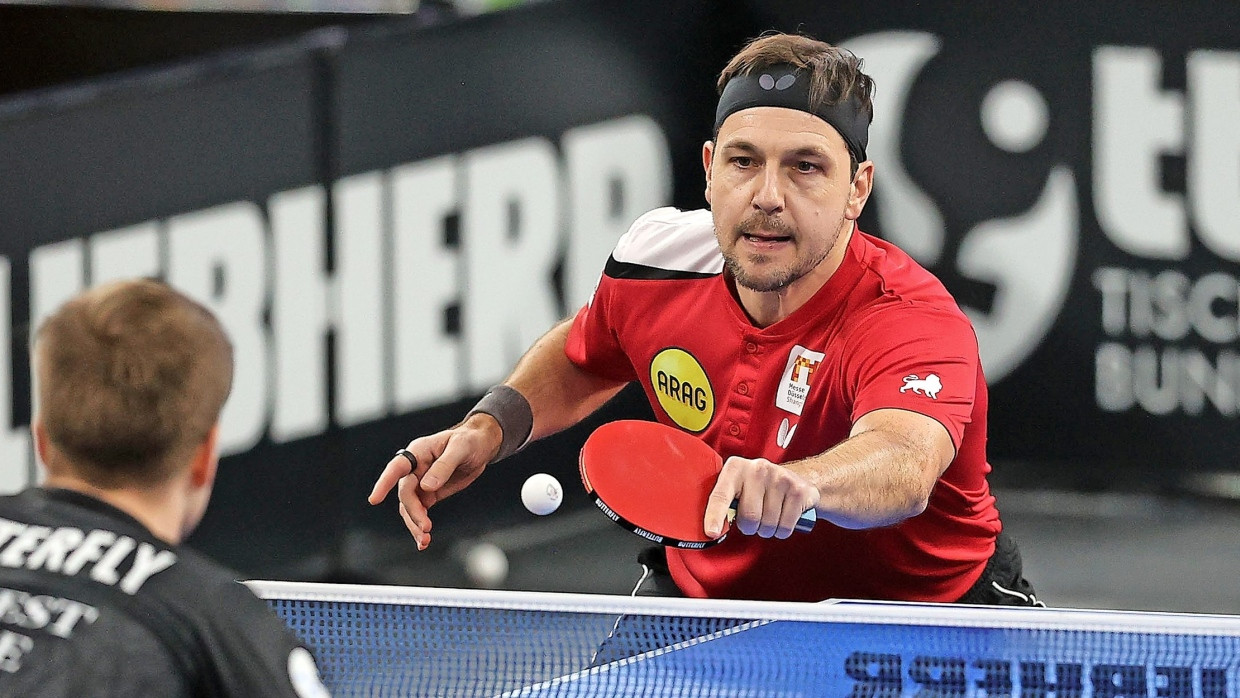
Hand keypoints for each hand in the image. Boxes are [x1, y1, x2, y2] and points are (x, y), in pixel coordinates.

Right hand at [368, 414, 502, 549]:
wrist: (481, 446)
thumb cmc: (469, 441)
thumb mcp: (460, 449)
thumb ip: (444, 466)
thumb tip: (427, 487)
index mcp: (418, 452)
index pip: (397, 468)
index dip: (384, 483)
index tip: (375, 499)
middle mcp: (415, 468)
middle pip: (406, 493)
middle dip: (414, 512)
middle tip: (426, 527)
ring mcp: (421, 482)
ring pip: (409, 507)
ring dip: (414, 524)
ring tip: (424, 540)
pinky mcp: (430, 494)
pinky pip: (420, 512)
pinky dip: (420, 526)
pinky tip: (424, 540)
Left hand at [703, 456, 818, 539]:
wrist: (798, 477)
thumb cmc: (760, 488)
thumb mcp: (738, 487)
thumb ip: (724, 503)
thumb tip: (712, 529)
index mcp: (735, 468)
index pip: (721, 495)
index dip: (714, 515)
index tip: (711, 532)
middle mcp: (757, 468)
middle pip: (749, 516)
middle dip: (750, 527)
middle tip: (753, 519)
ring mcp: (780, 478)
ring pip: (768, 524)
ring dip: (767, 529)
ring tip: (769, 515)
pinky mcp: (798, 490)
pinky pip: (785, 527)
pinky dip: (782, 530)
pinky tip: (783, 516)